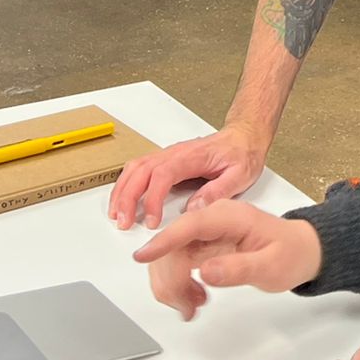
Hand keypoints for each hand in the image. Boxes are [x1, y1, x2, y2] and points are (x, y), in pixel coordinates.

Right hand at [109, 125, 264, 229]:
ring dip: (122, 190)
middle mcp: (175, 153)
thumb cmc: (242, 154)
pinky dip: (125, 184)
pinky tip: (122, 200)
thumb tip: (194, 208)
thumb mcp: (240, 174)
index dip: (153, 198)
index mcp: (192, 156)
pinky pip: (138, 168)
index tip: (151, 221)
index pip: (164, 175)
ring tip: (116, 215)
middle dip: (128, 197)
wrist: (243, 137)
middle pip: (141, 171)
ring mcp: (168, 155)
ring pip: (135, 168)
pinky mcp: (165, 160)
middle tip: (123, 223)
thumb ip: (218, 191)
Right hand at [131, 201, 322, 319]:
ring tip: (194, 305)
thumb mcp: (271, 266)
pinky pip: (176, 263)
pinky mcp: (201, 245)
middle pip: (173, 245)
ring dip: (173, 285)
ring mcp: (205, 232)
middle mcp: (213, 219)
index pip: (189, 225)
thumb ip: (239, 269)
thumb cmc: (290, 253)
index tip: (143, 257)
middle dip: (171, 279)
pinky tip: (195, 297)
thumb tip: (206, 272)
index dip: (164, 241)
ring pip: (169, 256)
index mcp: (230, 216)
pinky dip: (178, 284)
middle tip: (187, 307)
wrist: (300, 251)